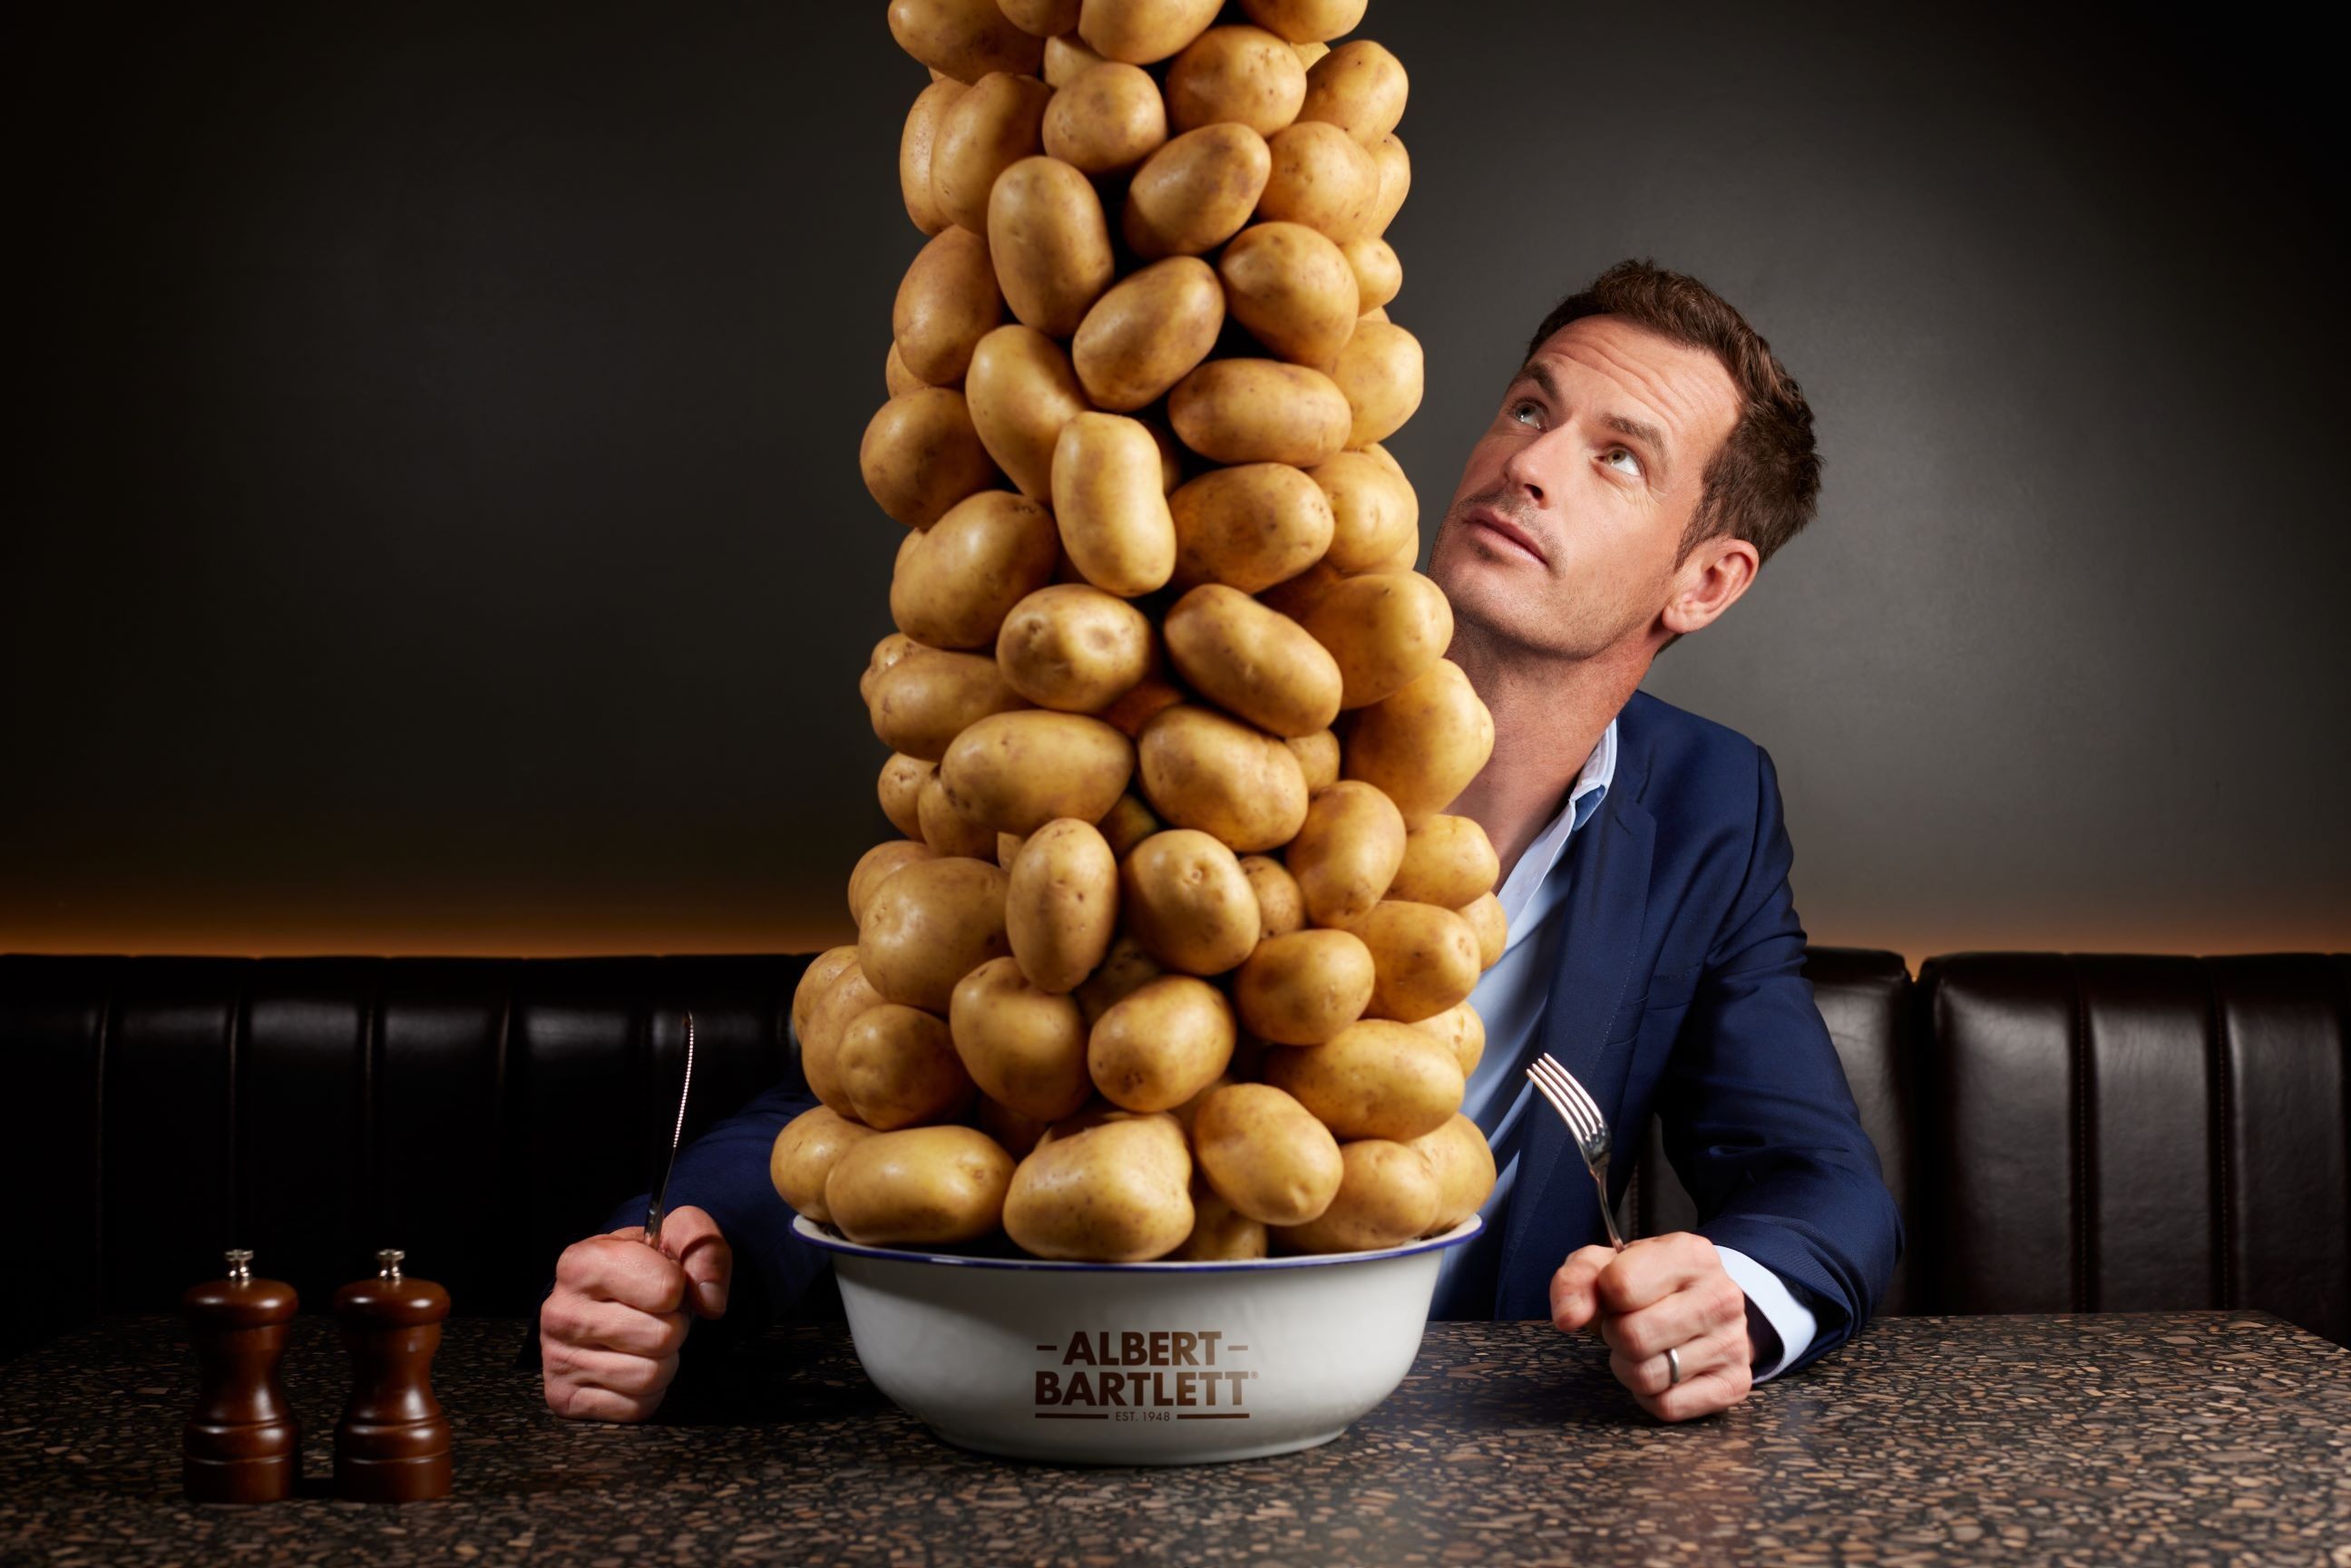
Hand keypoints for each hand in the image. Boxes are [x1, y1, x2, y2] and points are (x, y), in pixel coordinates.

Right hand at [540, 1205, 731, 1421]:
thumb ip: (706, 1250)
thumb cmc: (647, 1267)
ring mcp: (557, 1358)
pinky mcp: (564, 1398)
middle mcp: (560, 1311)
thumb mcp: (680, 1235)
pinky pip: (637, 1407)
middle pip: (662, 1337)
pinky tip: (630, 1365)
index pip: (666, 1289)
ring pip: (650, 1375)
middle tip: (656, 1316)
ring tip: (645, 1340)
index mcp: (581, 1262)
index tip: (665, 1283)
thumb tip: (712, 1304)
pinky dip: (647, 1392)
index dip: (679, 1288)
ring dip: (664, 1360)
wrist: (610, 1300)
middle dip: (675, 1327)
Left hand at [1549, 1232, 1754, 1422]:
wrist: (1704, 1305)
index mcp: (1691, 1255)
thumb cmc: (1647, 1284)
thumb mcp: (1607, 1265)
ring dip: (1629, 1368)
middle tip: (1625, 1326)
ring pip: (1648, 1376)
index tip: (1616, 1295)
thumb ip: (1576, 1280)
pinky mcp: (1734, 1383)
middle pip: (1632, 1336)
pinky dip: (1649, 1396)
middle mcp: (1721, 1296)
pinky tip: (1661, 1371)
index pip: (1620, 1286)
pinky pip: (1667, 1406)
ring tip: (1642, 1348)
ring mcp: (1733, 1342)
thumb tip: (1568, 1318)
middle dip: (1614, 1335)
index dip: (1604, 1296)